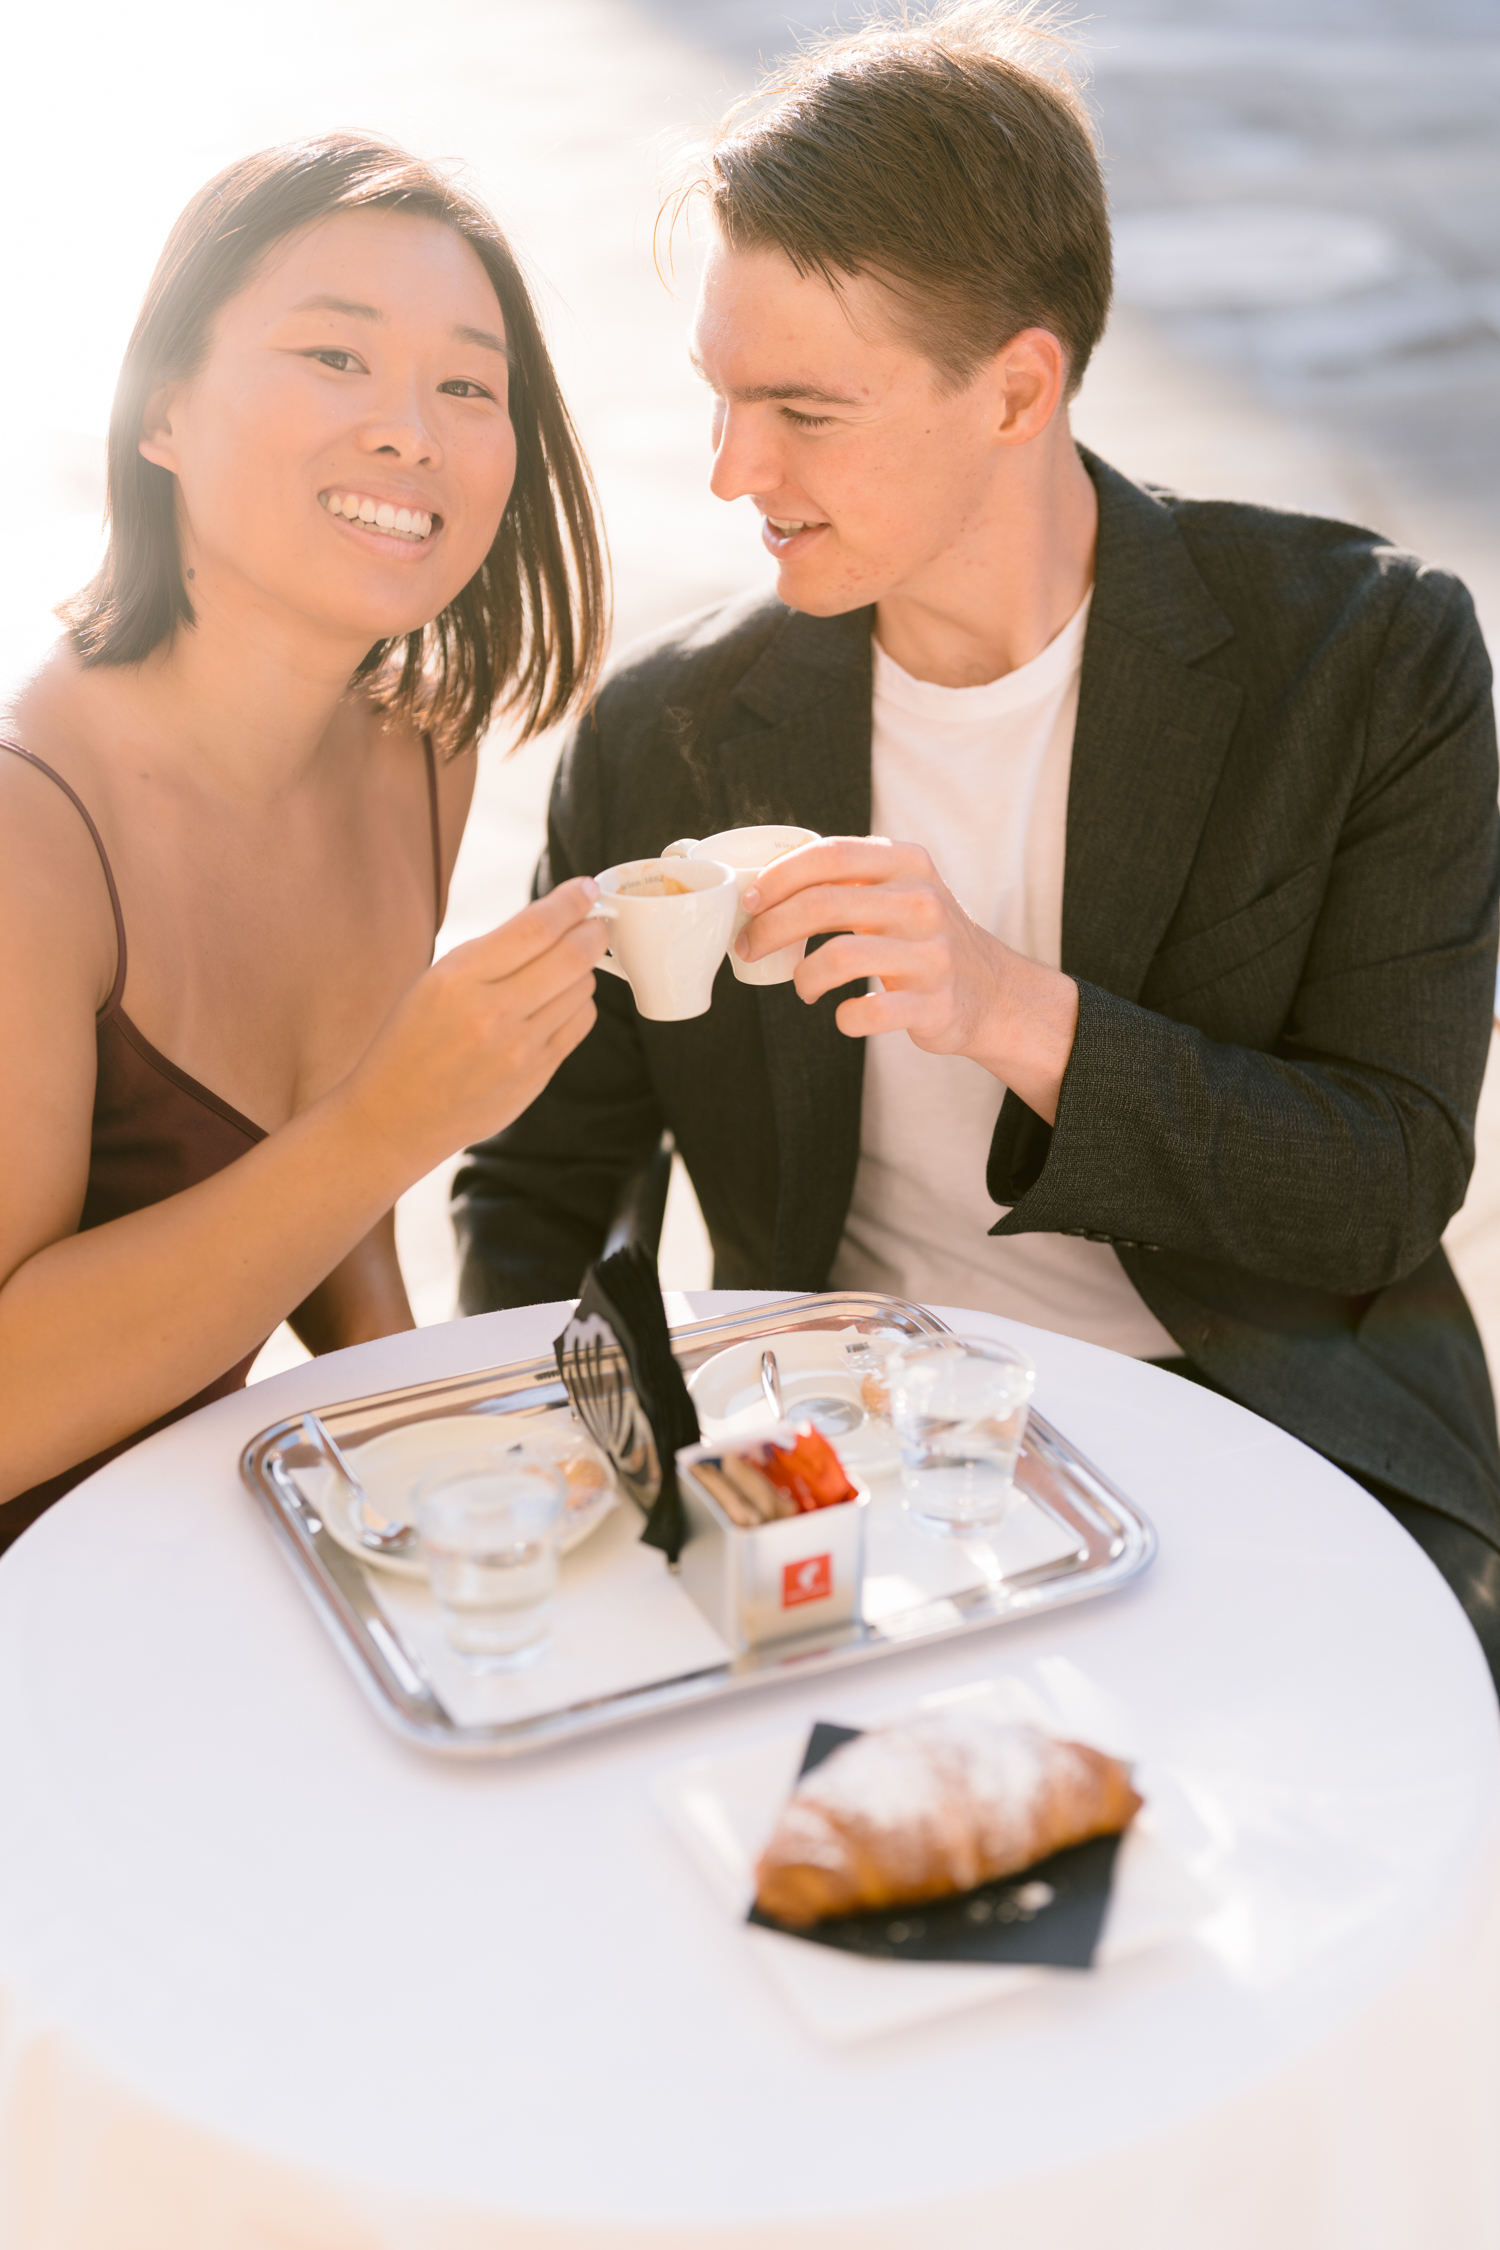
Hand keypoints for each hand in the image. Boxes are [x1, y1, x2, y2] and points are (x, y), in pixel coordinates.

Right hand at [342, 877, 607, 1174]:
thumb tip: (553, 920)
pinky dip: (578, 1005)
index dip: (570, 903)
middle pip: (571, 957)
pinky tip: (560, 1002)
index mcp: (457, 979)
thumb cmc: (410, 1041)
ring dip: (583, 970)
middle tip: (597, 922)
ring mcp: (518, 1050)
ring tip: (567, 966)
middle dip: (593, 931)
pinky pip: (579, 1025)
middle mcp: (491, 1013)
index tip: (586, 889)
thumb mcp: (434, 983)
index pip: (534, 928)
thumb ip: (491, 954)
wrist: (395, 1116)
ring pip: (581, 990)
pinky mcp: (536, 1076)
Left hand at [738, 837, 1078, 1122]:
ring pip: (838, 958)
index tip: (749, 901)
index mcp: (907, 863)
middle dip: (770, 928)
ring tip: (803, 986)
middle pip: (822, 905)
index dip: (778, 877)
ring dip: (803, 977)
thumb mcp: (897, 889)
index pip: (829, 856)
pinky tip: (844, 1015)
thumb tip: (761, 888)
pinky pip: (868, 1013)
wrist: (992, 991)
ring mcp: (932, 954)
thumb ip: (845, 879)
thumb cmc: (921, 937)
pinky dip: (844, 1018)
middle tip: (749, 946)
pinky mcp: (935, 1003)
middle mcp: (922, 901)